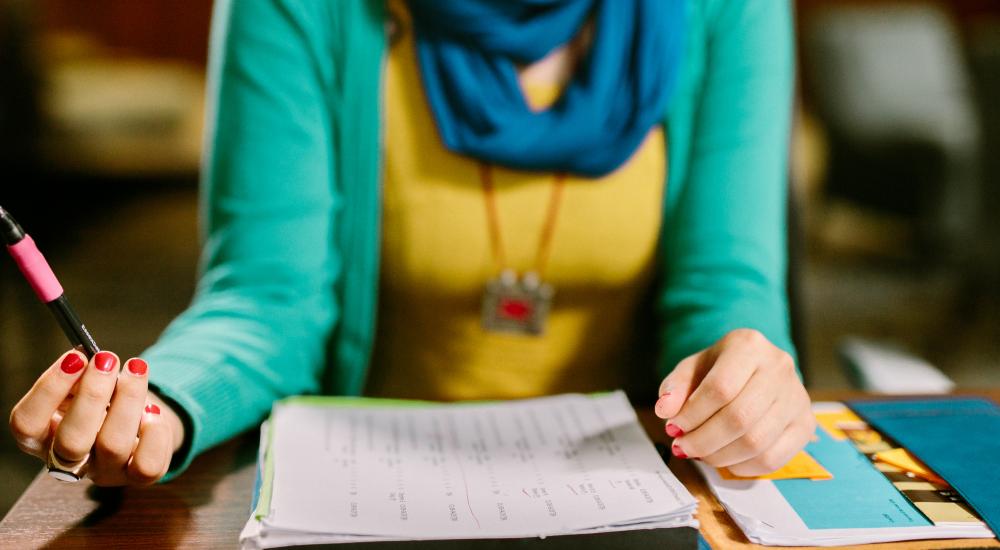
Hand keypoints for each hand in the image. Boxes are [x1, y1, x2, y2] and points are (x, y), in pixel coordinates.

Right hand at [9, 349, 184, 485]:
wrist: (137, 420)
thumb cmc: (102, 400)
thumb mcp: (81, 385)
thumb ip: (78, 375)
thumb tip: (89, 359)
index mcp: (41, 438)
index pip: (27, 423)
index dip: (49, 389)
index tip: (75, 357)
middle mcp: (69, 462)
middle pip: (71, 441)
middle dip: (92, 394)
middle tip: (107, 360)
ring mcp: (104, 473)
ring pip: (113, 446)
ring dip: (128, 399)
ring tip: (136, 369)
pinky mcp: (137, 478)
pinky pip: (147, 465)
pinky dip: (154, 433)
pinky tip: (152, 412)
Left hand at [654, 329, 814, 475]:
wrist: (757, 369)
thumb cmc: (720, 368)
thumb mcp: (693, 367)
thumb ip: (675, 387)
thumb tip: (665, 411)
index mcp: (749, 345)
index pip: (720, 388)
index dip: (692, 415)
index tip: (673, 427)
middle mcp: (779, 367)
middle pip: (739, 418)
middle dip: (703, 440)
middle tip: (683, 447)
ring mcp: (797, 397)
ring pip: (756, 442)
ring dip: (719, 456)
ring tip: (700, 453)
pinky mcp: (805, 424)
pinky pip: (773, 459)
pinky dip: (743, 467)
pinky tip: (725, 459)